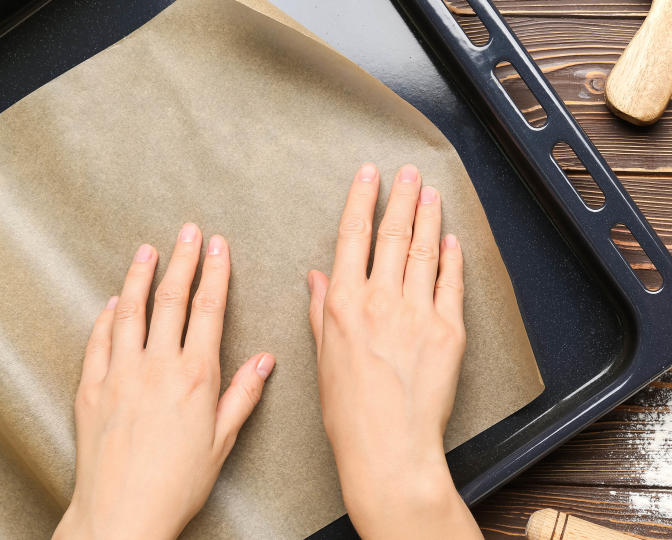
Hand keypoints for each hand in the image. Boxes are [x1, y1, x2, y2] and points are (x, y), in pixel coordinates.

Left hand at [54, 225, 273, 539]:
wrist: (123, 513)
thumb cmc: (177, 482)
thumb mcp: (223, 440)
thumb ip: (243, 394)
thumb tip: (265, 360)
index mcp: (195, 376)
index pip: (207, 310)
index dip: (214, 273)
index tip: (217, 247)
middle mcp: (157, 367)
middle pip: (171, 300)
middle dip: (182, 260)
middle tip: (188, 231)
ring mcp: (120, 374)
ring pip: (130, 311)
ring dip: (140, 276)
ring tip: (147, 249)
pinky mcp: (91, 388)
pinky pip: (98, 340)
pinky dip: (107, 315)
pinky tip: (114, 301)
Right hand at [308, 163, 480, 538]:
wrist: (390, 449)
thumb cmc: (350, 414)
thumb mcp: (324, 359)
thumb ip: (322, 311)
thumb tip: (317, 276)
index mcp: (344, 305)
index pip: (353, 238)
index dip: (361, 201)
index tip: (369, 175)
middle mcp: (381, 301)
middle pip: (393, 236)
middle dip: (401, 198)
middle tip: (409, 173)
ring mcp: (418, 313)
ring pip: (425, 252)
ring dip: (429, 218)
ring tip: (432, 194)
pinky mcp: (449, 331)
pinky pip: (451, 284)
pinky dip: (453, 258)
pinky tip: (452, 240)